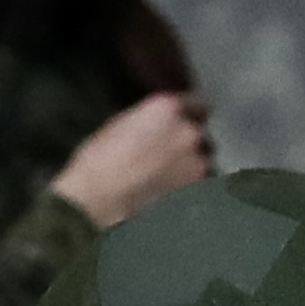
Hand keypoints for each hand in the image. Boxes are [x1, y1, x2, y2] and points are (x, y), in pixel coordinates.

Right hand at [50, 94, 215, 229]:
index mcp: (168, 108)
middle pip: (201, 136)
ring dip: (193, 169)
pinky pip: (203, 187)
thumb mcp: (122, 125)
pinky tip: (174, 196)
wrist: (100, 200)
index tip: (190, 121)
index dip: (193, 115)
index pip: (198, 105)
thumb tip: (160, 126)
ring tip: (172, 180)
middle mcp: (189, 132)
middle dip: (190, 145)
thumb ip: (151, 121)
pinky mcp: (198, 192)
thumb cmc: (99, 162)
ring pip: (205, 163)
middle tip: (171, 158)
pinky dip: (193, 190)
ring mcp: (198, 163)